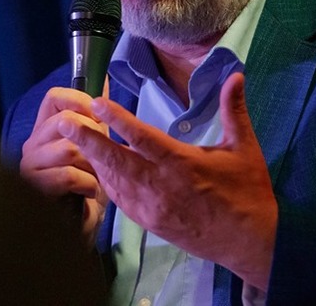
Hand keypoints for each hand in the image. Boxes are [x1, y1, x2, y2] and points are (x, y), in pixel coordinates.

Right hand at [20, 83, 109, 244]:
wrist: (77, 227)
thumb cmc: (85, 184)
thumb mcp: (93, 145)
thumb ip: (94, 115)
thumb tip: (102, 77)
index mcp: (44, 129)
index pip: (55, 97)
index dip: (80, 99)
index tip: (100, 114)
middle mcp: (32, 143)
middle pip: (64, 122)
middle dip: (93, 138)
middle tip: (102, 157)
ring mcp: (30, 166)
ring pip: (68, 148)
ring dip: (92, 165)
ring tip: (98, 178)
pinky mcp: (35, 188)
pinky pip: (66, 174)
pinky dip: (87, 183)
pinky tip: (91, 192)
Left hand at [61, 72, 277, 289]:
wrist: (251, 242)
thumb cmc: (248, 191)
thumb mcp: (244, 148)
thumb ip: (233, 110)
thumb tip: (235, 74)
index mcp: (182, 163)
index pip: (142, 137)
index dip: (117, 119)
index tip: (97, 102)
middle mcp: (161, 186)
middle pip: (116, 161)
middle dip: (88, 141)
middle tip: (64, 123)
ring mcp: (153, 207)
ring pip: (114, 181)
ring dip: (94, 160)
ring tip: (74, 140)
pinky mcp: (150, 223)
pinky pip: (121, 200)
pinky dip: (107, 182)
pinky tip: (97, 168)